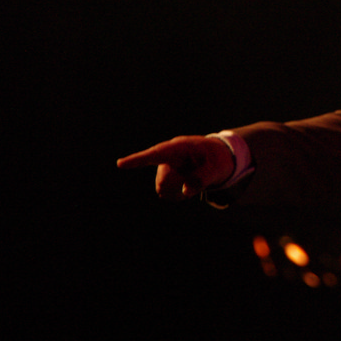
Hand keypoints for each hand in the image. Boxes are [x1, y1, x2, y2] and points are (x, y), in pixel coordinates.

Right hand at [116, 135, 233, 199]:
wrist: (220, 155)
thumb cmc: (217, 159)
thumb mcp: (217, 169)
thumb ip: (203, 179)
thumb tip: (185, 191)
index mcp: (180, 147)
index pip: (156, 153)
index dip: (138, 160)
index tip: (120, 164)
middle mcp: (169, 154)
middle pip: (163, 181)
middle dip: (176, 189)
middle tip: (197, 185)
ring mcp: (166, 164)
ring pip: (164, 188)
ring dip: (178, 191)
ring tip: (197, 182)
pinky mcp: (167, 173)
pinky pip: (167, 190)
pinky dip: (178, 193)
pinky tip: (190, 186)